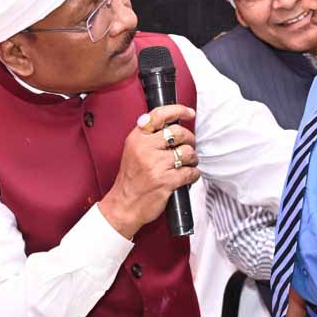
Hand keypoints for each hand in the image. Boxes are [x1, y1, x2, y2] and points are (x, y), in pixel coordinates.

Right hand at [99, 105, 201, 238]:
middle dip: (189, 140)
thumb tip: (172, 123)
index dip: (178, 110)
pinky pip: (191, 172)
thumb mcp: (133, 151)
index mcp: (137, 138)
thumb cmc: (131, 179)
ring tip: (186, 164)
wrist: (123, 205)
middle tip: (188, 146)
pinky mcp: (166, 181)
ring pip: (188, 153)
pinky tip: (187, 177)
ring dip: (192, 159)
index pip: (159, 115)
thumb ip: (148, 136)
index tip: (189, 113)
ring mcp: (156, 165)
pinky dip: (193, 174)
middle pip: (179, 133)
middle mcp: (145, 149)